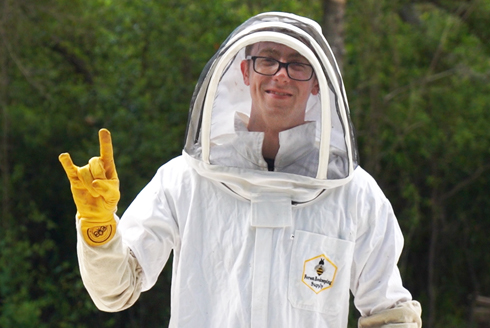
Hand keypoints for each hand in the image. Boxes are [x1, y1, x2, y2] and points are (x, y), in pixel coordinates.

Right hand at [59, 129, 119, 245]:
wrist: (96, 213)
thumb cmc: (108, 201)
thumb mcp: (114, 197)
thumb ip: (107, 189)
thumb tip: (95, 183)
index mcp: (108, 168)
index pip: (106, 153)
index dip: (105, 142)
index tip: (103, 131)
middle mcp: (96, 167)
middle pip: (95, 162)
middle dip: (98, 176)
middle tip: (100, 190)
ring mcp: (85, 173)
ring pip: (84, 171)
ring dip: (89, 184)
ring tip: (93, 193)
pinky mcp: (75, 179)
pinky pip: (70, 169)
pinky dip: (66, 163)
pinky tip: (64, 156)